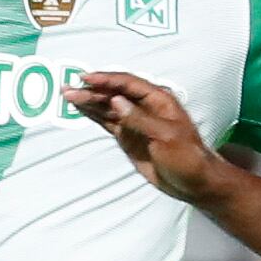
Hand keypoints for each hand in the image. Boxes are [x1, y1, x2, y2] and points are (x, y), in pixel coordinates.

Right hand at [74, 68, 224, 201]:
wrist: (193, 182)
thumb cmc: (187, 157)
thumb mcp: (166, 137)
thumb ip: (140, 119)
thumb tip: (116, 101)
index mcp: (158, 100)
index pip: (128, 84)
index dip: (106, 79)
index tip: (85, 78)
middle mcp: (144, 106)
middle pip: (114, 93)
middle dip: (91, 90)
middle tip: (68, 89)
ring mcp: (134, 121)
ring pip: (107, 106)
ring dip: (88, 101)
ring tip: (66, 95)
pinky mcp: (128, 135)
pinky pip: (107, 121)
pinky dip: (93, 115)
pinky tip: (79, 108)